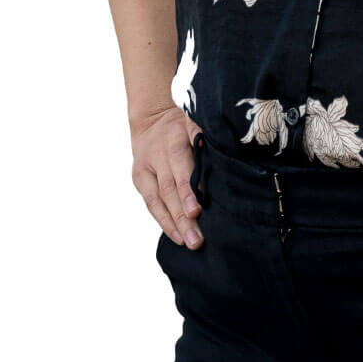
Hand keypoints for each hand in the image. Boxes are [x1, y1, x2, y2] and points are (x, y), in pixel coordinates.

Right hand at [131, 105, 203, 248]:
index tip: (197, 210)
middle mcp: (156, 158)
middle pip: (168, 191)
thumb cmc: (180, 125)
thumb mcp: (195, 123)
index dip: (187, 192)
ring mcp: (144, 171)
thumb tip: (223, 158)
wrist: (149, 119)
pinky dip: (163, 220)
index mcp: (173, 142)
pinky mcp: (139, 180)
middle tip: (196, 239)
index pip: (180, 170)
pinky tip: (175, 235)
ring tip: (187, 243)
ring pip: (157, 201)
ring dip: (172, 224)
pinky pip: (150, 204)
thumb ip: (205, 140)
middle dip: (182, 217)